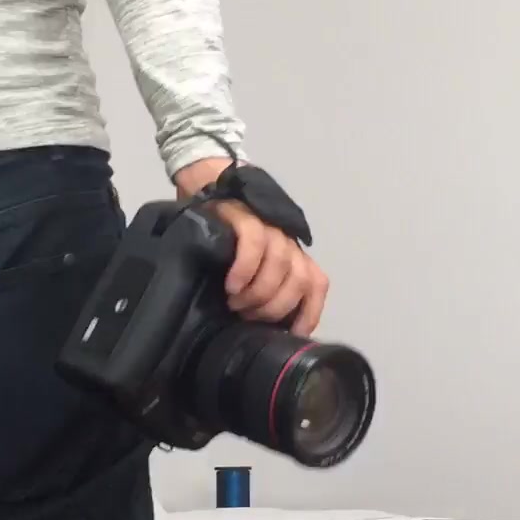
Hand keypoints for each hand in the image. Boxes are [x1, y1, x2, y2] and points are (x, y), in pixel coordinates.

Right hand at [172, 157, 329, 337]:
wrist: (203, 185)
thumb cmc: (221, 237)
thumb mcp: (246, 268)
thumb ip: (261, 287)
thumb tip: (264, 328)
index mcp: (292, 254)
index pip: (317, 283)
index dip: (310, 312)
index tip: (291, 333)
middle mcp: (287, 240)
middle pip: (299, 279)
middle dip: (274, 307)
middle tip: (247, 318)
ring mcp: (268, 225)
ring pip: (281, 263)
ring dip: (258, 292)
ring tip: (235, 304)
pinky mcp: (245, 214)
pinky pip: (254, 242)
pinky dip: (245, 269)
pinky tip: (231, 285)